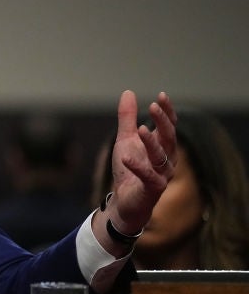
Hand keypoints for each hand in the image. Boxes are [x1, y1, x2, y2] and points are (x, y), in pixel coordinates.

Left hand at [107, 90, 176, 234]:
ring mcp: (162, 175)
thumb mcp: (125, 139)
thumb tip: (128, 92)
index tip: (161, 96)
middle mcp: (167, 160)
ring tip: (141, 128)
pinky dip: (137, 166)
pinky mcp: (152, 189)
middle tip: (153, 106)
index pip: (170, 126)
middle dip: (163, 122)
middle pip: (169, 138)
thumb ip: (127, 118)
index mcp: (162, 147)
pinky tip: (126, 157)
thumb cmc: (129, 169)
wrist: (124, 201)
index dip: (167, 112)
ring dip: (151, 142)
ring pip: (161, 157)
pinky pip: (147, 176)